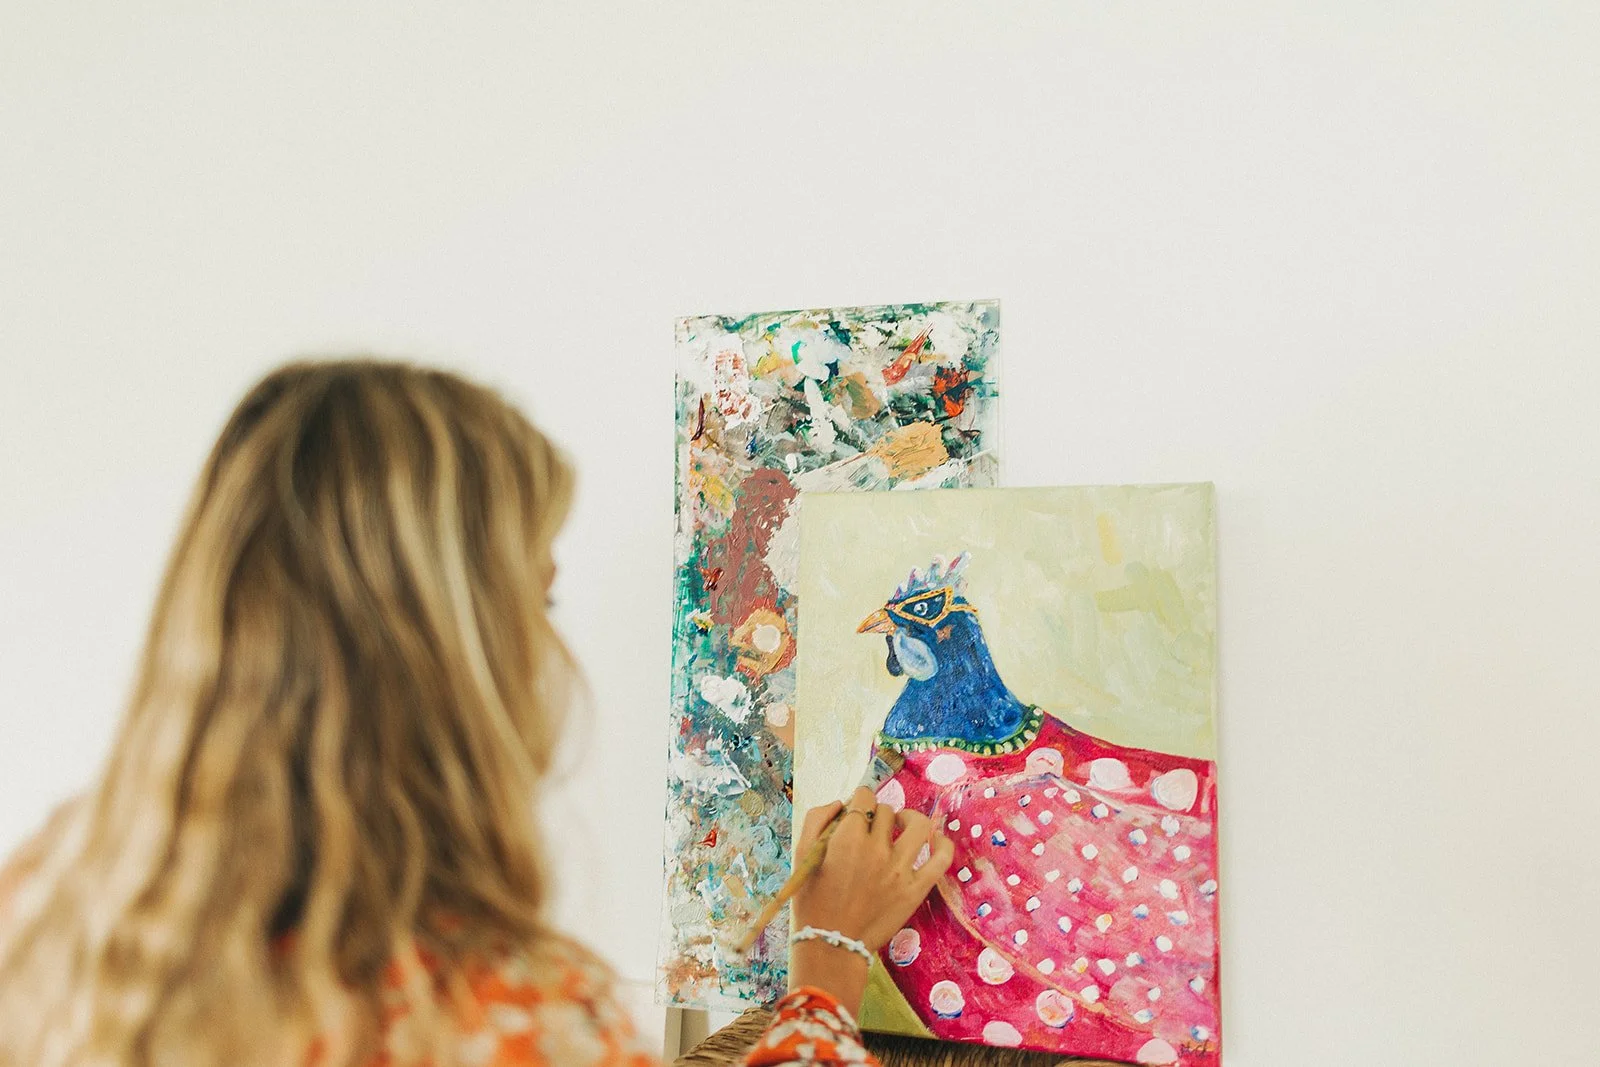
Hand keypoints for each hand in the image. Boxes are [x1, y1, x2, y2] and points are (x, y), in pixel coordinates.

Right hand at [787, 786, 954, 1012]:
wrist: (830, 945)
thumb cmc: (811, 900)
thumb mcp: (801, 853)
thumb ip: (817, 818)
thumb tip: (841, 802)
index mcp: (848, 837)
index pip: (864, 797)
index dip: (859, 801)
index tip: (856, 814)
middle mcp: (877, 848)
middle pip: (888, 812)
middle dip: (877, 816)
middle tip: (870, 832)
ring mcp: (900, 869)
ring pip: (919, 825)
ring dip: (910, 819)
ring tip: (902, 827)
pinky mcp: (916, 889)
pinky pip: (942, 858)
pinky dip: (943, 844)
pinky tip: (936, 840)